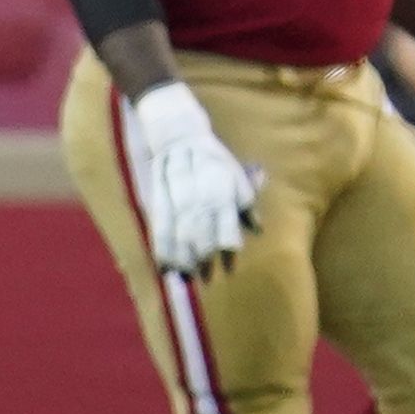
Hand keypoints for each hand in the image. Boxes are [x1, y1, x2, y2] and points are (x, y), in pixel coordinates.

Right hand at [128, 81, 260, 276]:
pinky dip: (161, 248)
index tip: (228, 268)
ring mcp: (175, 199)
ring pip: (179, 235)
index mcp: (221, 191)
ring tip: (185, 277)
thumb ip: (246, 203)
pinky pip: (159, 228)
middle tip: (205, 279)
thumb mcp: (236, 174)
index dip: (227, 250)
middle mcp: (198, 197)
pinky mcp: (157, 200)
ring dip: (182, 258)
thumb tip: (257, 230)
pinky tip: (164, 265)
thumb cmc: (213, 159)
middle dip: (203, 259)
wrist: (178, 134)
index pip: (226, 227)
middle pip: (201, 235)